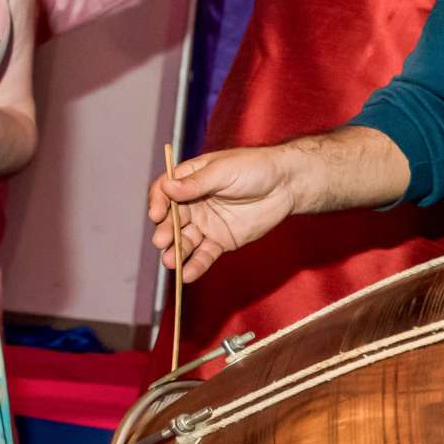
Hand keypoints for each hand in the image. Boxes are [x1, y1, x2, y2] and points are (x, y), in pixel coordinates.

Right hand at [149, 146, 298, 281]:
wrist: (286, 185)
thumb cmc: (255, 168)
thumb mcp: (224, 170)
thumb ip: (197, 182)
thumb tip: (168, 187)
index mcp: (190, 180)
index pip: (165, 192)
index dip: (158, 202)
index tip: (156, 214)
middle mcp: (193, 204)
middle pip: (172, 220)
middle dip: (166, 231)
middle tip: (162, 240)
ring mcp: (206, 224)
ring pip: (185, 240)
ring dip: (176, 252)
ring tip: (171, 262)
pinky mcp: (220, 241)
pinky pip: (204, 255)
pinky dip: (195, 265)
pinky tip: (188, 275)